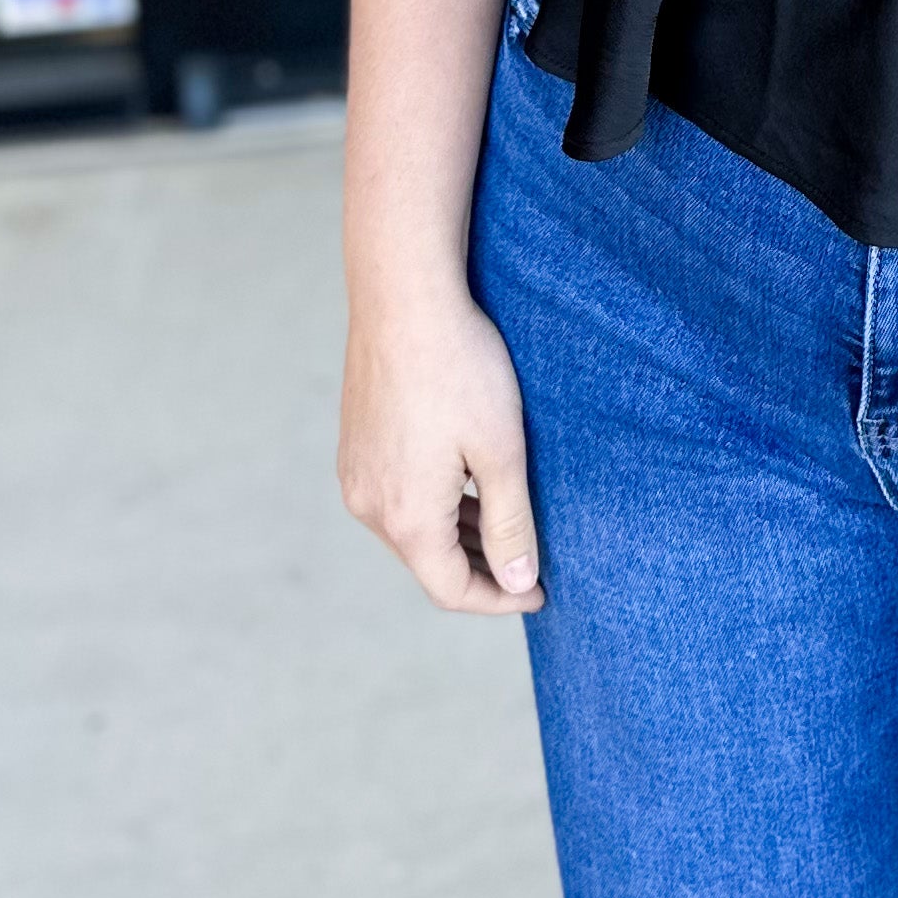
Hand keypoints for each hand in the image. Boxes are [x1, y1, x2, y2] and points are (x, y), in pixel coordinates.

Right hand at [339, 278, 544, 615]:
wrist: (405, 299)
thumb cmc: (461, 371)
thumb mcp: (501, 453)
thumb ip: (510, 524)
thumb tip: (519, 581)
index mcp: (406, 517)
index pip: (452, 590)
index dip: (500, 598)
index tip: (541, 591)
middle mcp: (369, 505)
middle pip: (428, 564)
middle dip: (481, 570)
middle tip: (532, 563)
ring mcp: (355, 474)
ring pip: (412, 530)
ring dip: (457, 537)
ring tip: (508, 525)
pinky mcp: (355, 446)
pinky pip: (397, 497)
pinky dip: (435, 506)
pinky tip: (468, 486)